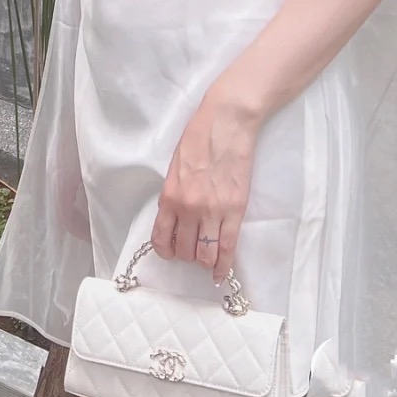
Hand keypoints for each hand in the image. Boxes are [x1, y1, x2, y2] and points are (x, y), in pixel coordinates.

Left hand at [151, 92, 257, 283]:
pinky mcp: (235, 211)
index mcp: (170, 196)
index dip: (166, 251)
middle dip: (187, 255)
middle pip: (185, 251)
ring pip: (205, 255)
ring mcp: (213, 212)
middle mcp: (189, 208)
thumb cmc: (198, 139)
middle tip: (193, 250)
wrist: (226, 123)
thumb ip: (174, 195)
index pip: (161, 238)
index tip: (171, 251)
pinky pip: (228, 248)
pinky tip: (220, 272)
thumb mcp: (175, 167)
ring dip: (205, 261)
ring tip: (207, 258)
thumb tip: (176, 220)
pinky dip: (223, 265)